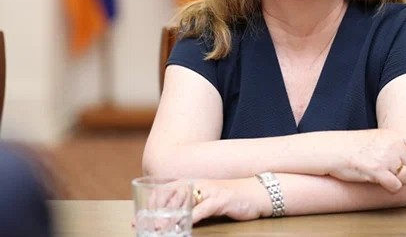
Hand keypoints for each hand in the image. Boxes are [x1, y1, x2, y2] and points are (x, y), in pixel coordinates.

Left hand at [132, 178, 268, 230]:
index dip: (151, 203)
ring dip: (171, 218)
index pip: (166, 190)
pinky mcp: (222, 199)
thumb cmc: (231, 198)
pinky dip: (192, 218)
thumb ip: (191, 205)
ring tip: (160, 230)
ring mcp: (210, 191)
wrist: (258, 192)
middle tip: (145, 227)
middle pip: (171, 196)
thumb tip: (171, 219)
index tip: (140, 218)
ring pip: (185, 204)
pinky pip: (203, 209)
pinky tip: (184, 226)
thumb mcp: (208, 199)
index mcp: (193, 183)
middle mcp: (199, 184)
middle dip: (156, 213)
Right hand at [329, 129, 405, 192]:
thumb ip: (396, 145)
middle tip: (395, 173)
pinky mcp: (377, 171)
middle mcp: (393, 145)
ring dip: (399, 182)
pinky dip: (391, 188)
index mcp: (395, 136)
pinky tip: (381, 183)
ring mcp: (386, 158)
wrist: (332, 149)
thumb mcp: (378, 138)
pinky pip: (396, 186)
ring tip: (386, 178)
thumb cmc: (353, 146)